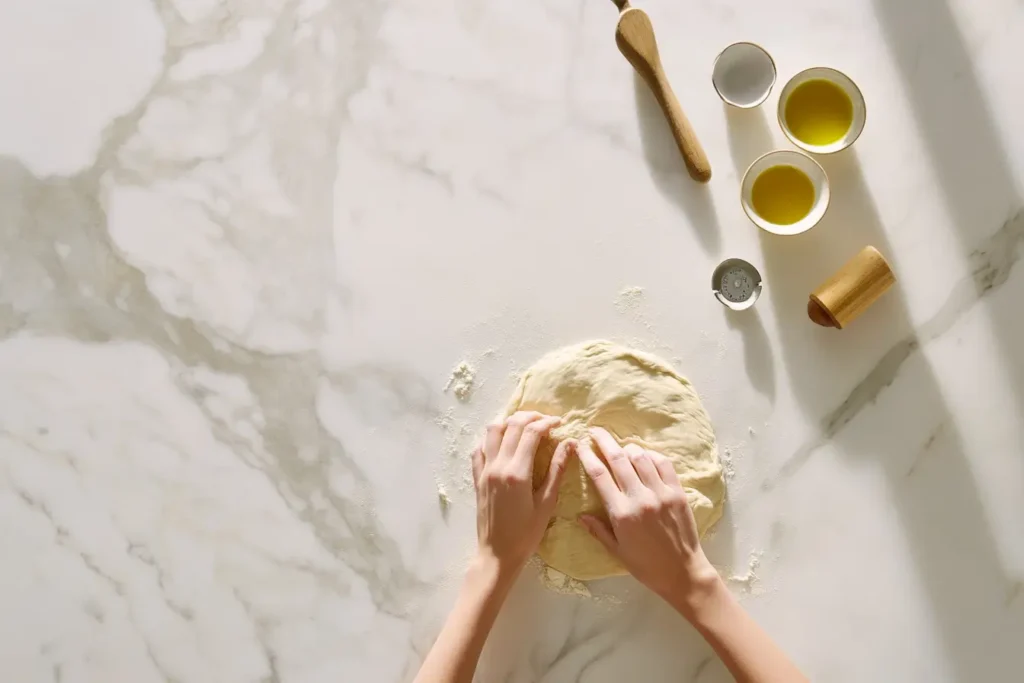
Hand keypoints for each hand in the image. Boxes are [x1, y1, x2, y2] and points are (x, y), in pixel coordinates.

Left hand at [471, 411, 574, 575]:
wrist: (496, 554)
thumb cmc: (526, 534)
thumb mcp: (547, 503)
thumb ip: (557, 471)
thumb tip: (570, 444)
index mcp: (517, 472)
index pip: (531, 433)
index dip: (547, 422)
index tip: (559, 423)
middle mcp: (497, 466)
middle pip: (511, 426)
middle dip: (530, 416)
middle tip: (545, 420)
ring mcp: (484, 470)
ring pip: (492, 431)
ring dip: (509, 422)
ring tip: (524, 425)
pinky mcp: (477, 478)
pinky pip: (479, 448)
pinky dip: (491, 438)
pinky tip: (503, 441)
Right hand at [577, 427, 719, 614]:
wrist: (682, 573)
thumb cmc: (646, 566)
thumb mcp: (616, 551)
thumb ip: (598, 530)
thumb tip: (581, 516)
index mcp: (621, 513)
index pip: (599, 475)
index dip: (587, 455)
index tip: (580, 444)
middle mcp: (640, 498)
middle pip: (618, 458)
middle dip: (603, 440)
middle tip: (595, 430)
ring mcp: (661, 493)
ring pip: (640, 457)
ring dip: (627, 448)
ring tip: (620, 448)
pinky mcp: (678, 493)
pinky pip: (663, 464)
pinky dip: (651, 455)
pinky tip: (644, 457)